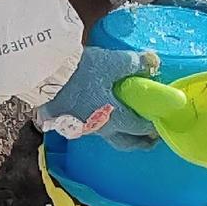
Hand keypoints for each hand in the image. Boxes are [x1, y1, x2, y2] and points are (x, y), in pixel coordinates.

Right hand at [36, 46, 160, 146]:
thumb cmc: (81, 72)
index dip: (154, 127)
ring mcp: (82, 127)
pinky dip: (100, 123)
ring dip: (119, 133)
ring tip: (124, 121)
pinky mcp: (67, 121)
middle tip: (149, 139)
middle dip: (139, 143)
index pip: (141, 128)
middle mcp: (100, 128)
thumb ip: (134, 63)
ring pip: (107, 136)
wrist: (44, 75)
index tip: (162, 125)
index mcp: (115, 118)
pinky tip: (98, 112)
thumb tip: (152, 62)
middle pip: (125, 143)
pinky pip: (90, 127)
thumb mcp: (112, 63)